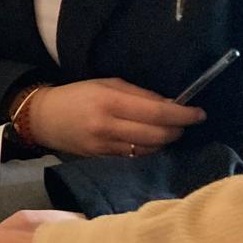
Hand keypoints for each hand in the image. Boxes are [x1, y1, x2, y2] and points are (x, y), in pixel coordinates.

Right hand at [27, 78, 204, 157]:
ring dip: (165, 141)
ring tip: (169, 131)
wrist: (43, 118)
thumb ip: (139, 95)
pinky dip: (148, 149)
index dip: (183, 115)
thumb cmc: (77, 95)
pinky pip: (134, 156)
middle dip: (177, 130)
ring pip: (148, 149)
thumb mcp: (107, 84)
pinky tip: (151, 141)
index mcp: (110, 102)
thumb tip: (171, 105)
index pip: (157, 113)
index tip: (199, 113)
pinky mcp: (101, 159)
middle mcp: (108, 127)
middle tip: (186, 123)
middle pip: (157, 134)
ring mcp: (104, 147)